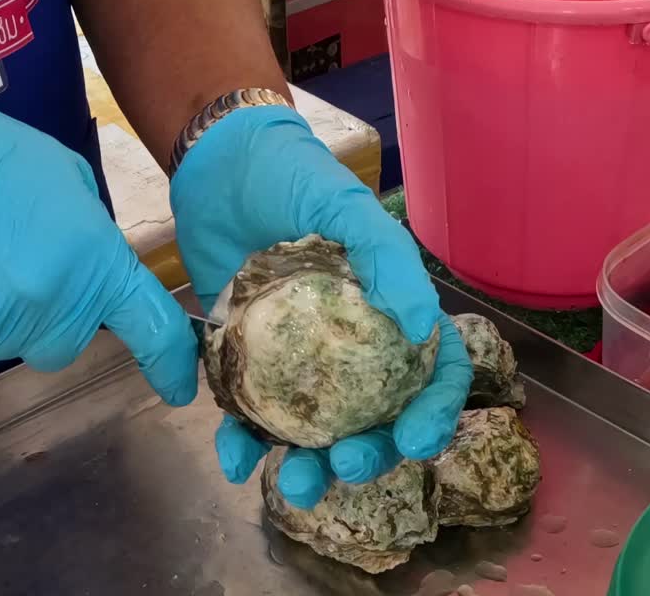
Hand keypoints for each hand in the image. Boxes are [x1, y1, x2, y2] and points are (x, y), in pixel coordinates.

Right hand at [0, 71, 197, 404]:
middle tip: (13, 262)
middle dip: (50, 315)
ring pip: (6, 342)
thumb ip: (90, 243)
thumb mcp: (66, 183)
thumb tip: (90, 275)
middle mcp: (48, 307)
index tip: (179, 387)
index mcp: (91, 262)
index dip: (169, 363)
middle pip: (64, 342)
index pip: (149, 328)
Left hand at [170, 105, 472, 506]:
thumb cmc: (293, 176)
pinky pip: (249, 415)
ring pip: (314, 432)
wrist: (215, 164)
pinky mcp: (244, 362)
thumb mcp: (346, 207)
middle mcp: (349, 347)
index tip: (417, 439)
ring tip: (292, 485)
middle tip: (344, 464)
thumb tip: (423, 326)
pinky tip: (234, 460)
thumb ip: (388, 258)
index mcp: (389, 314)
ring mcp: (296, 360)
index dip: (434, 412)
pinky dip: (244, 443)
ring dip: (308, 468)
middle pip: (375, 420)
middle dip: (370, 455)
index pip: (431, 373)